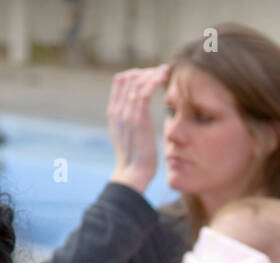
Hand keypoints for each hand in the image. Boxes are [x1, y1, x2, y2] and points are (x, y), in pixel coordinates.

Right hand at [107, 64, 169, 194]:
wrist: (134, 172)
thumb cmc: (136, 157)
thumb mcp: (129, 134)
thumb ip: (130, 119)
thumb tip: (139, 110)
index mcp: (113, 112)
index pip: (119, 81)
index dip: (135, 73)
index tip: (150, 75)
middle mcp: (117, 110)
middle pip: (128, 78)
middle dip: (146, 71)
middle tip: (161, 72)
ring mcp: (127, 114)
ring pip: (137, 82)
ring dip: (153, 73)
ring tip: (166, 71)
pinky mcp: (139, 119)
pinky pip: (145, 92)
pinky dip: (154, 81)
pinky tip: (164, 78)